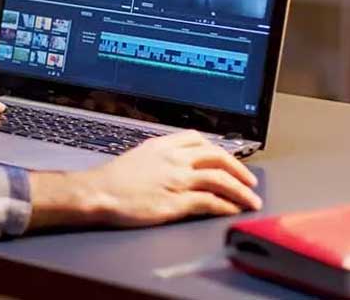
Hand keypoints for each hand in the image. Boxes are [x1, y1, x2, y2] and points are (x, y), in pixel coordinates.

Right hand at [27, 130, 260, 230]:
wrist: (98, 192)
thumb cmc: (112, 180)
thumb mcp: (138, 157)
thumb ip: (159, 157)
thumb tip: (174, 165)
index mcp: (163, 146)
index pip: (199, 139)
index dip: (219, 149)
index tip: (228, 159)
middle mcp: (174, 159)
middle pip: (217, 157)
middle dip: (239, 169)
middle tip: (250, 181)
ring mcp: (177, 179)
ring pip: (220, 179)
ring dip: (241, 191)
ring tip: (251, 200)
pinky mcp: (177, 201)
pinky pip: (211, 201)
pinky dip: (226, 206)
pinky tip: (233, 210)